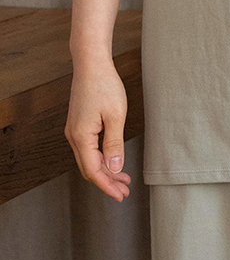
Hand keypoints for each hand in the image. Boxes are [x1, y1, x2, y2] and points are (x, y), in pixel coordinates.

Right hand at [64, 57, 130, 201]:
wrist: (91, 64)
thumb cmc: (104, 86)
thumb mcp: (116, 116)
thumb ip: (114, 145)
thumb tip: (114, 168)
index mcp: (81, 137)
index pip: (93, 171)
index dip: (107, 186)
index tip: (120, 195)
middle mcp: (73, 136)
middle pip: (89, 169)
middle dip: (107, 182)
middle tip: (125, 191)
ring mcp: (74, 131)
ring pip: (88, 160)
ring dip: (105, 171)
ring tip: (123, 180)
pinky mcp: (79, 125)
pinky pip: (88, 149)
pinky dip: (101, 159)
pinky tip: (113, 162)